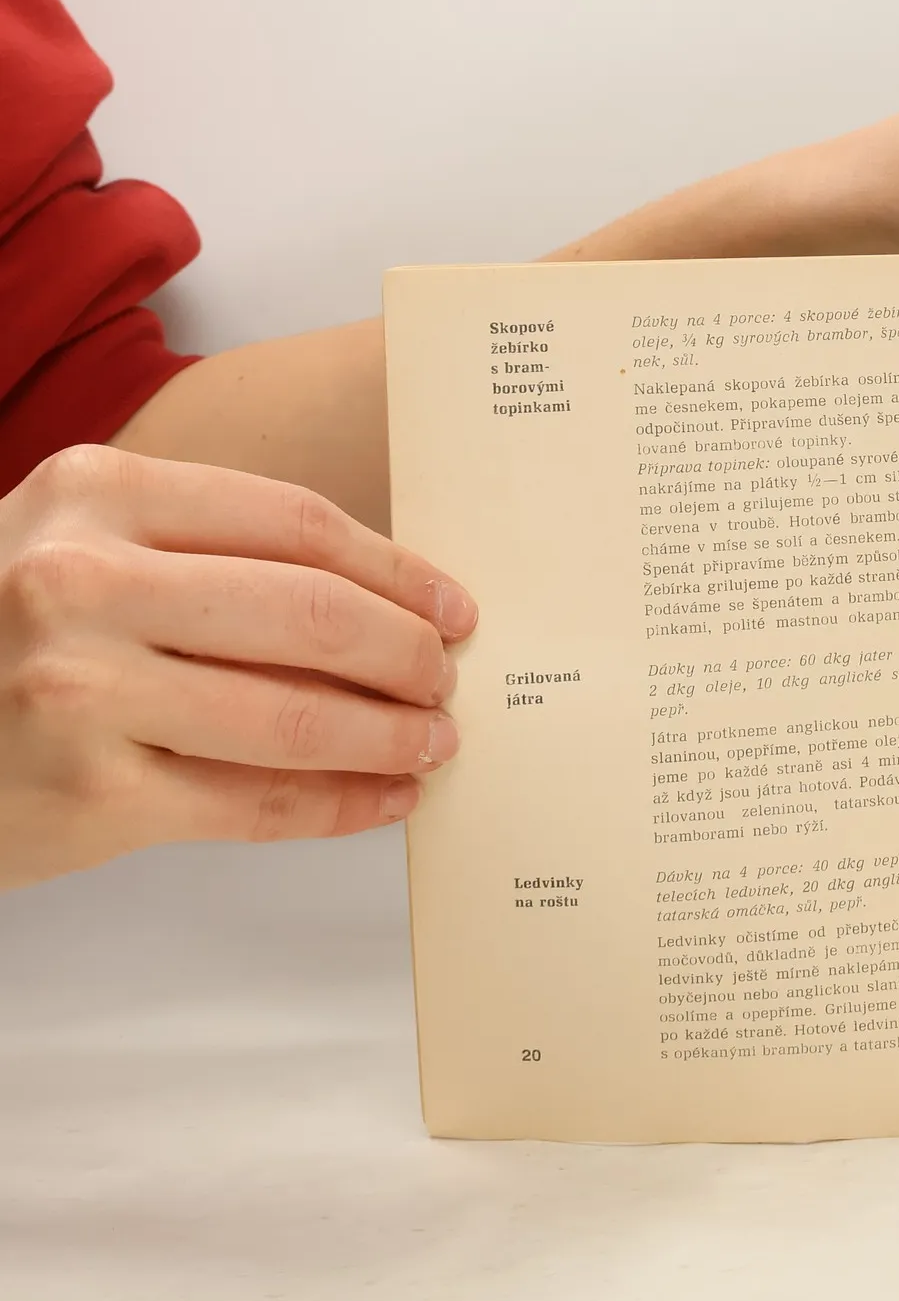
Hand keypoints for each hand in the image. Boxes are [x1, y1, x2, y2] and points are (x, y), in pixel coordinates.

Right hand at [0, 446, 475, 890]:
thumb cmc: (4, 629)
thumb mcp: (83, 542)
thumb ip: (210, 551)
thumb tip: (387, 600)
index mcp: (99, 495)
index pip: (298, 525)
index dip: (398, 571)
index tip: (452, 604)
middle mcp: (82, 584)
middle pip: (311, 616)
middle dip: (407, 655)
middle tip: (449, 678)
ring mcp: (78, 694)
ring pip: (295, 717)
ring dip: (389, 735)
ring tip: (433, 741)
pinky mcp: (85, 798)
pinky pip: (254, 803)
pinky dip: (338, 805)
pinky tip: (383, 798)